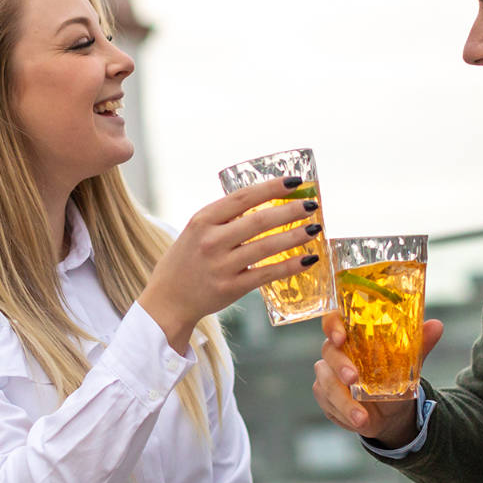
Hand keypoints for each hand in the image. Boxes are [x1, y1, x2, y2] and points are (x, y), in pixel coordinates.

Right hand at [139, 177, 322, 351]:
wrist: (167, 301)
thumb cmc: (185, 261)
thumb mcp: (196, 231)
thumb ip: (224, 219)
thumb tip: (265, 203)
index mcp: (202, 220)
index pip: (243, 197)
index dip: (271, 188)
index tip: (294, 181)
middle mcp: (211, 241)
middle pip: (259, 221)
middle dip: (290, 210)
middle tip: (312, 205)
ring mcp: (221, 266)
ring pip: (266, 247)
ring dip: (295, 236)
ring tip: (315, 229)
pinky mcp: (231, 288)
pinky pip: (267, 274)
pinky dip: (290, 266)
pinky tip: (308, 259)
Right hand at [313, 313, 444, 446]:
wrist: (392, 412)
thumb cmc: (394, 378)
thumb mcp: (408, 362)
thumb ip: (418, 344)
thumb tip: (436, 325)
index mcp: (352, 336)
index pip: (333, 322)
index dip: (332, 325)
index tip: (341, 336)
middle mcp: (336, 353)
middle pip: (329, 352)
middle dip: (340, 366)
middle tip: (353, 379)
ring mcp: (328, 375)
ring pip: (326, 383)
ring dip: (344, 401)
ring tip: (362, 418)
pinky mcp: (325, 396)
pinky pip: (327, 403)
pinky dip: (343, 414)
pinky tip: (358, 421)